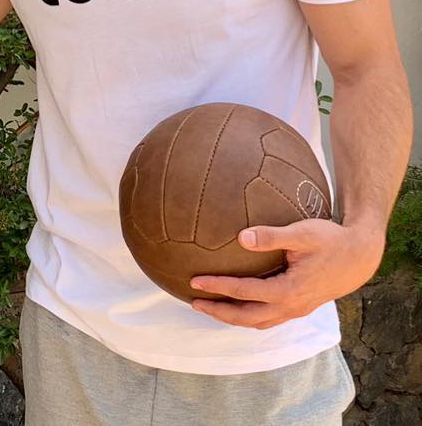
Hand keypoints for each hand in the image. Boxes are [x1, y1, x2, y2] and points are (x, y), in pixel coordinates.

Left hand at [188, 219, 382, 329]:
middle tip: (194, 302)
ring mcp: (296, 310)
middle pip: (247, 317)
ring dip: (233, 318)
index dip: (218, 287)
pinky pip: (269, 319)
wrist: (359, 256)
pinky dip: (249, 317)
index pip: (244, 292)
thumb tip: (242, 238)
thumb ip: (271, 236)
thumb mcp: (302, 233)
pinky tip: (239, 306)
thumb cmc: (330, 240)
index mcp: (289, 290)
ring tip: (210, 307)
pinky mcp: (300, 307)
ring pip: (258, 322)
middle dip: (219, 311)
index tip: (195, 281)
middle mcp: (291, 306)